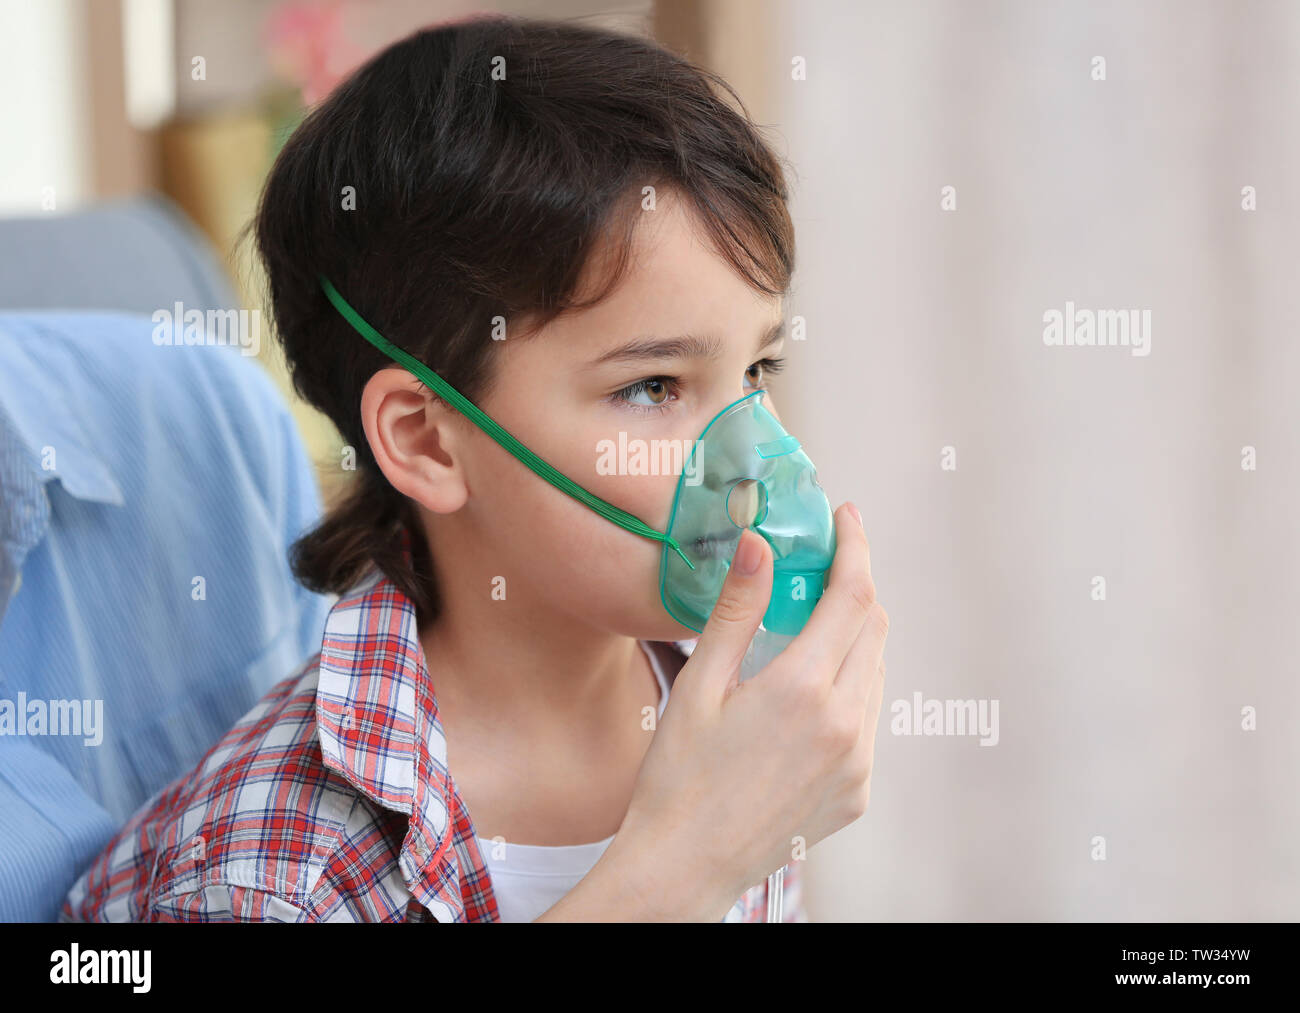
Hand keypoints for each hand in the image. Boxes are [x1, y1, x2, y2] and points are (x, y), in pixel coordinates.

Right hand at [617, 502, 887, 915]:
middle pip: (874, 628)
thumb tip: (758, 544)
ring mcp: (859, 763)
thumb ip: (737, 610)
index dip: (856, 548)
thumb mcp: (699, 686)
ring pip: (876, 672)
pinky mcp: (859, 791)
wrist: (685, 866)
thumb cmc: (678, 777)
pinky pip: (868, 717)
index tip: (847, 517)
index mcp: (803, 691)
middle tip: (822, 564)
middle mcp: (846, 725)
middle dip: (855, 585)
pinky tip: (808, 689)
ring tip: (809, 624)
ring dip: (854, 635)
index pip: (852, 596)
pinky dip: (849, 685)